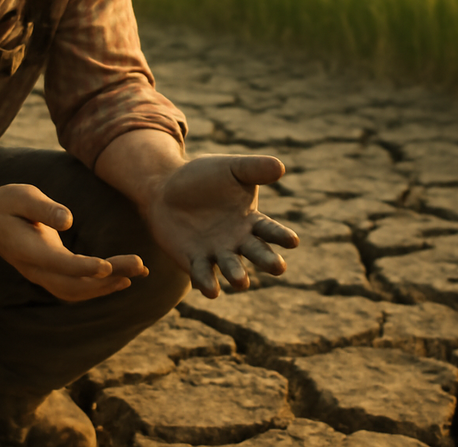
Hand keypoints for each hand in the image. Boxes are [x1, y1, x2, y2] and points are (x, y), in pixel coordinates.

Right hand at [0, 184, 147, 302]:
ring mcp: (42, 276)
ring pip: (77, 291)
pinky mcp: (50, 274)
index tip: (108, 266)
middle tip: (140, 265)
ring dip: (109, 285)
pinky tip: (122, 278)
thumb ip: (44, 209)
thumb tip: (68, 220)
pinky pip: (76, 288)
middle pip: (74, 284)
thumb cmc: (6, 204)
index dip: (84, 267)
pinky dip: (100, 286)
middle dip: (110, 277)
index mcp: (28, 251)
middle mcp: (36, 270)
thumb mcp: (21, 197)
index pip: (60, 264)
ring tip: (139, 272)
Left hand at [146, 153, 299, 297]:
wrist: (164, 187)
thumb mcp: (231, 168)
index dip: (281, 235)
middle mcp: (237, 240)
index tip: (293, 241)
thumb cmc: (202, 177)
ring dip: (237, 274)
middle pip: (256, 253)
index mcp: (249, 219)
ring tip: (241, 281)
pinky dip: (206, 282)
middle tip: (278, 267)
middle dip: (267, 260)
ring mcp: (215, 252)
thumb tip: (280, 167)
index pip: (270, 229)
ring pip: (230, 267)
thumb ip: (254, 168)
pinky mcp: (192, 260)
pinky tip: (211, 290)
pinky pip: (201, 274)